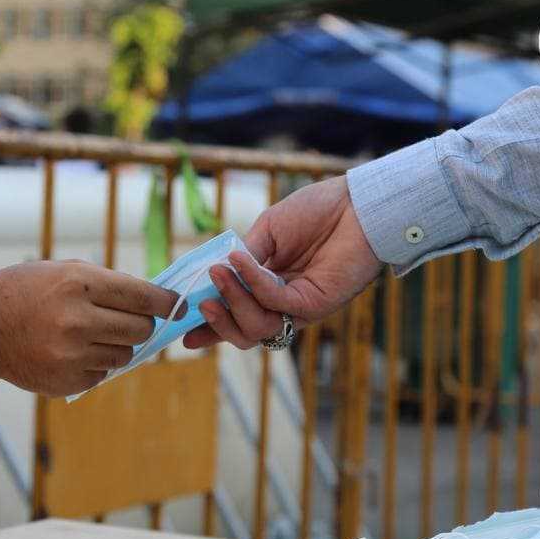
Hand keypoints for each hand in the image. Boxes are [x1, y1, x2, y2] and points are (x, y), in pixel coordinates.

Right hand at [0, 260, 179, 396]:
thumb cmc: (25, 293)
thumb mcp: (63, 271)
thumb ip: (108, 284)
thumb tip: (157, 302)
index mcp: (79, 284)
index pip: (144, 297)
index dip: (166, 302)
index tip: (177, 305)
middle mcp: (77, 320)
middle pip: (141, 329)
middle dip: (141, 325)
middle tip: (126, 320)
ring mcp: (72, 354)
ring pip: (126, 354)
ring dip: (118, 345)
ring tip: (90, 334)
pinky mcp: (67, 381)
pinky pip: (103, 374)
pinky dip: (96, 365)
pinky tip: (70, 352)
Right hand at [182, 175, 381, 349]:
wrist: (355, 204)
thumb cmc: (316, 212)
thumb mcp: (267, 231)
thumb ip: (245, 256)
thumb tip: (216, 275)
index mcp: (270, 287)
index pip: (238, 315)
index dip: (212, 328)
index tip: (185, 334)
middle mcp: (283, 304)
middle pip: (246, 333)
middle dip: (219, 323)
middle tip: (202, 304)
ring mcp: (300, 307)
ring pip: (258, 327)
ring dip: (232, 302)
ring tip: (217, 274)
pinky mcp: (315, 304)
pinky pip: (275, 301)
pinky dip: (252, 283)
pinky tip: (238, 261)